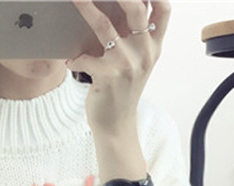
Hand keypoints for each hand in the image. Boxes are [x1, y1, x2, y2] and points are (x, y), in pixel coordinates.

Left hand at [67, 0, 170, 136]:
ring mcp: (127, 64)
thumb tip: (120, 5)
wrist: (116, 125)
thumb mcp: (136, 62)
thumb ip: (134, 35)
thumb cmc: (122, 90)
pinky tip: (70, 62)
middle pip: (135, 8)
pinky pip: (85, 57)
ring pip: (104, 26)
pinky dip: (75, 58)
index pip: (163, 9)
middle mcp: (144, 52)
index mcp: (153, 46)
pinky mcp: (109, 76)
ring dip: (86, 8)